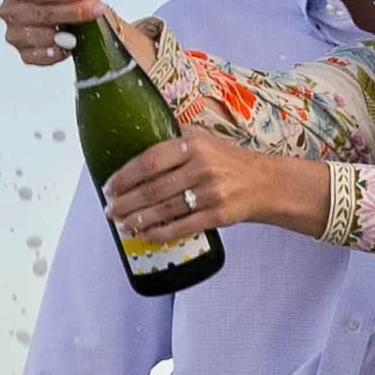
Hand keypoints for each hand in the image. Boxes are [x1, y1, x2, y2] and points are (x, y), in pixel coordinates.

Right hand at [0, 0, 101, 67]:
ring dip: (64, 32)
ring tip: (82, 29)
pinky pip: (37, 56)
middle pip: (36, 12)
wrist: (74, 15)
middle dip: (69, 10)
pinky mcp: (24, 54)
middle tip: (95, 6)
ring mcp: (14, 33)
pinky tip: (69, 44)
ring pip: (37, 35)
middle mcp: (8, 9)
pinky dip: (55, 52)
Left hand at [103, 129, 329, 243]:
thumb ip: (174, 141)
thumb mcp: (203, 140)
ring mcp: (210, 193)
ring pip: (164, 210)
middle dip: (125, 203)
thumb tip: (135, 143)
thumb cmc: (227, 161)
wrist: (264, 182)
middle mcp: (201, 167)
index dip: (125, 176)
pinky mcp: (218, 215)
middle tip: (110, 210)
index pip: (149, 161)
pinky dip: (160, 233)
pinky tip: (145, 235)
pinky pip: (182, 227)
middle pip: (152, 189)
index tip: (109, 186)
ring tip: (122, 224)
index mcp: (192, 145)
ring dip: (138, 220)